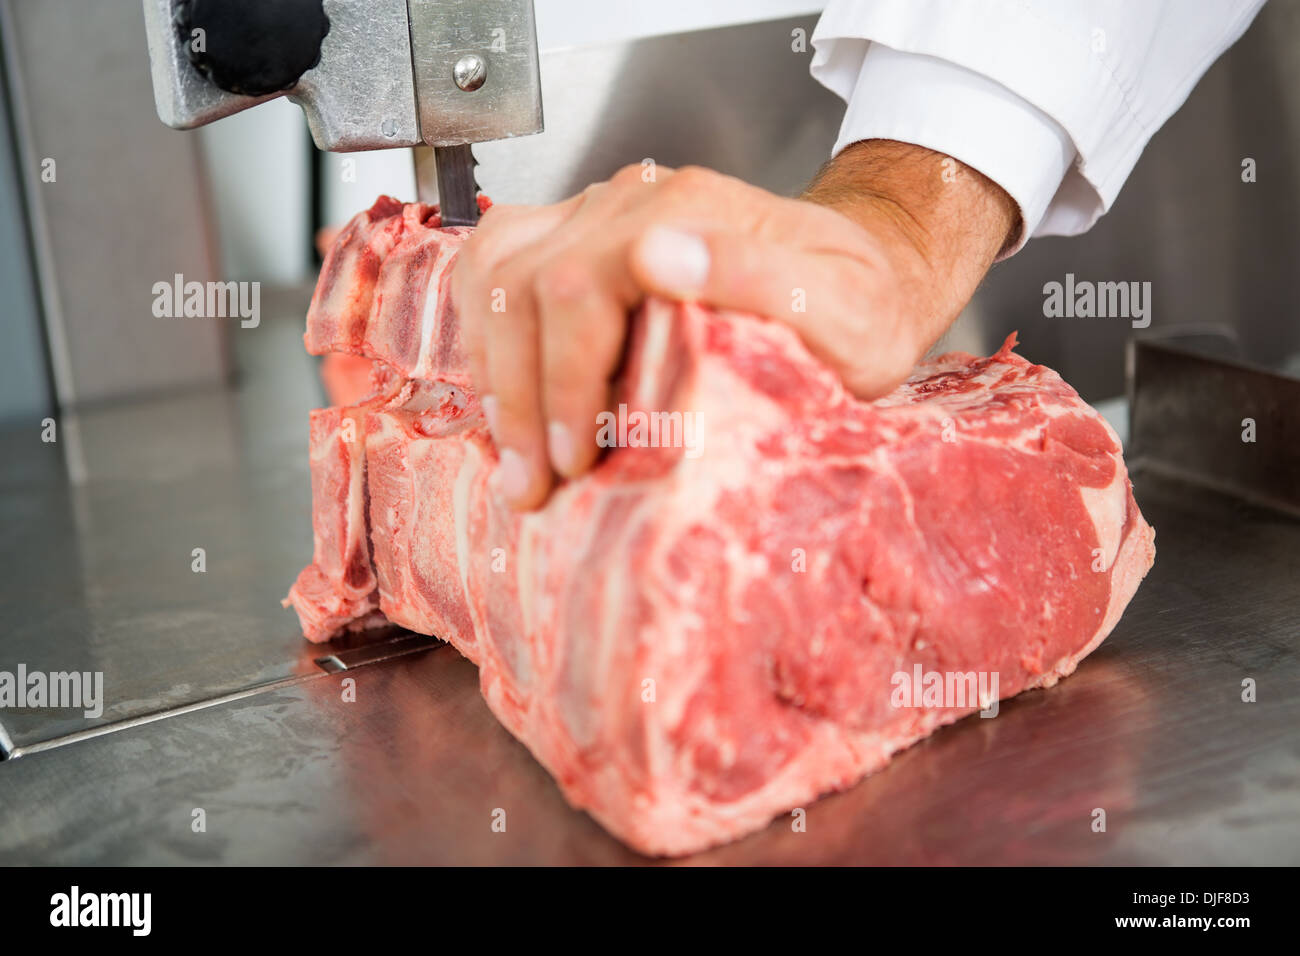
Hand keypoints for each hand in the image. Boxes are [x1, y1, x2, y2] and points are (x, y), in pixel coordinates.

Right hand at [451, 140, 1017, 510]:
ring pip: (492, 273)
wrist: (863, 277)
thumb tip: (658, 257)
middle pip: (520, 285)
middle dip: (518, 396)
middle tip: (532, 483)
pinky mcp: (580, 238)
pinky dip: (484, 334)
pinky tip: (505, 395)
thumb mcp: (844, 311)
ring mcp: (596, 215)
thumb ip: (761, 280)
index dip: (560, 382)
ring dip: (492, 372)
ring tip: (515, 456)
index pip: (575, 289)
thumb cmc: (857, 310)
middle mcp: (629, 203)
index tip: (575, 460)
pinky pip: (495, 266)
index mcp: (686, 210)